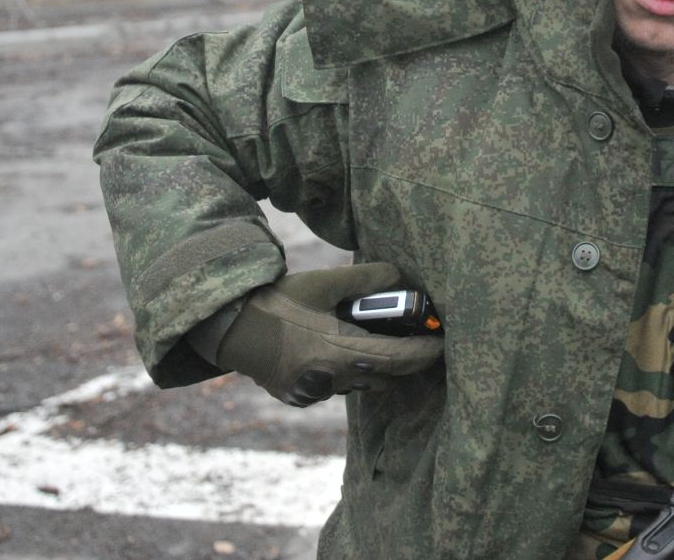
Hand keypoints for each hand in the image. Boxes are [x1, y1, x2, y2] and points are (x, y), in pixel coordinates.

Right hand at [211, 262, 443, 406]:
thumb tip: (399, 277)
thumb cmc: (278, 303)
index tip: (443, 343)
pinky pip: (336, 387)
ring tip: (376, 341)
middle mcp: (332, 379)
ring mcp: (315, 392)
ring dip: (374, 367)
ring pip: (361, 383)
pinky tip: (338, 351)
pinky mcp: (300, 397)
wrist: (230, 329)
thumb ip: (364, 279)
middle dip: (404, 361)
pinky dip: (347, 372)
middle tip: (416, 341)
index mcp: (341, 352)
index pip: (399, 359)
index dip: (425, 352)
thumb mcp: (322, 283)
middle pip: (385, 377)